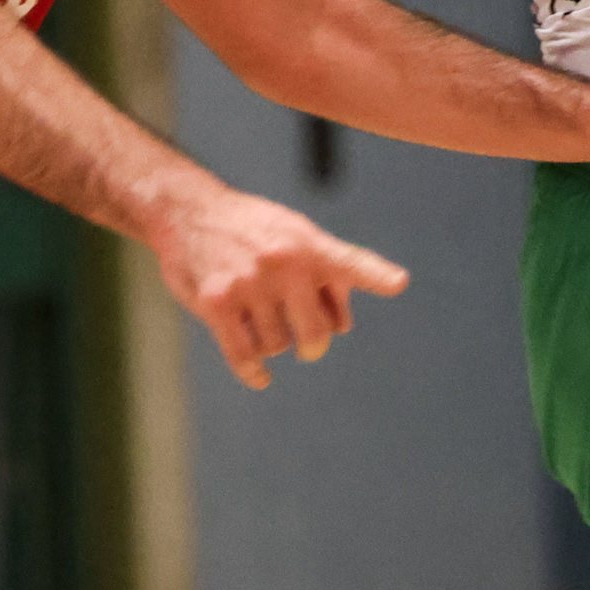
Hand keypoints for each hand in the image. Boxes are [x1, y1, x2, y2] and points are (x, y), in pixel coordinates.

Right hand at [151, 184, 410, 389]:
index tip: (398, 283)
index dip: (376, 275)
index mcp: (310, 245)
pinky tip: (261, 377)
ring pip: (277, 345)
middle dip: (313, 344)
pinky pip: (243, 355)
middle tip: (308, 344)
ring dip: (274, 343)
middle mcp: (282, 262)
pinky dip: (254, 372)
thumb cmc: (256, 231)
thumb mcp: (298, 235)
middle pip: (315, 333)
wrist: (191, 212)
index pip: (350, 263)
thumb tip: (343, 326)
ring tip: (262, 318)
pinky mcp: (216, 302)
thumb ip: (328, 275)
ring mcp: (248, 283)